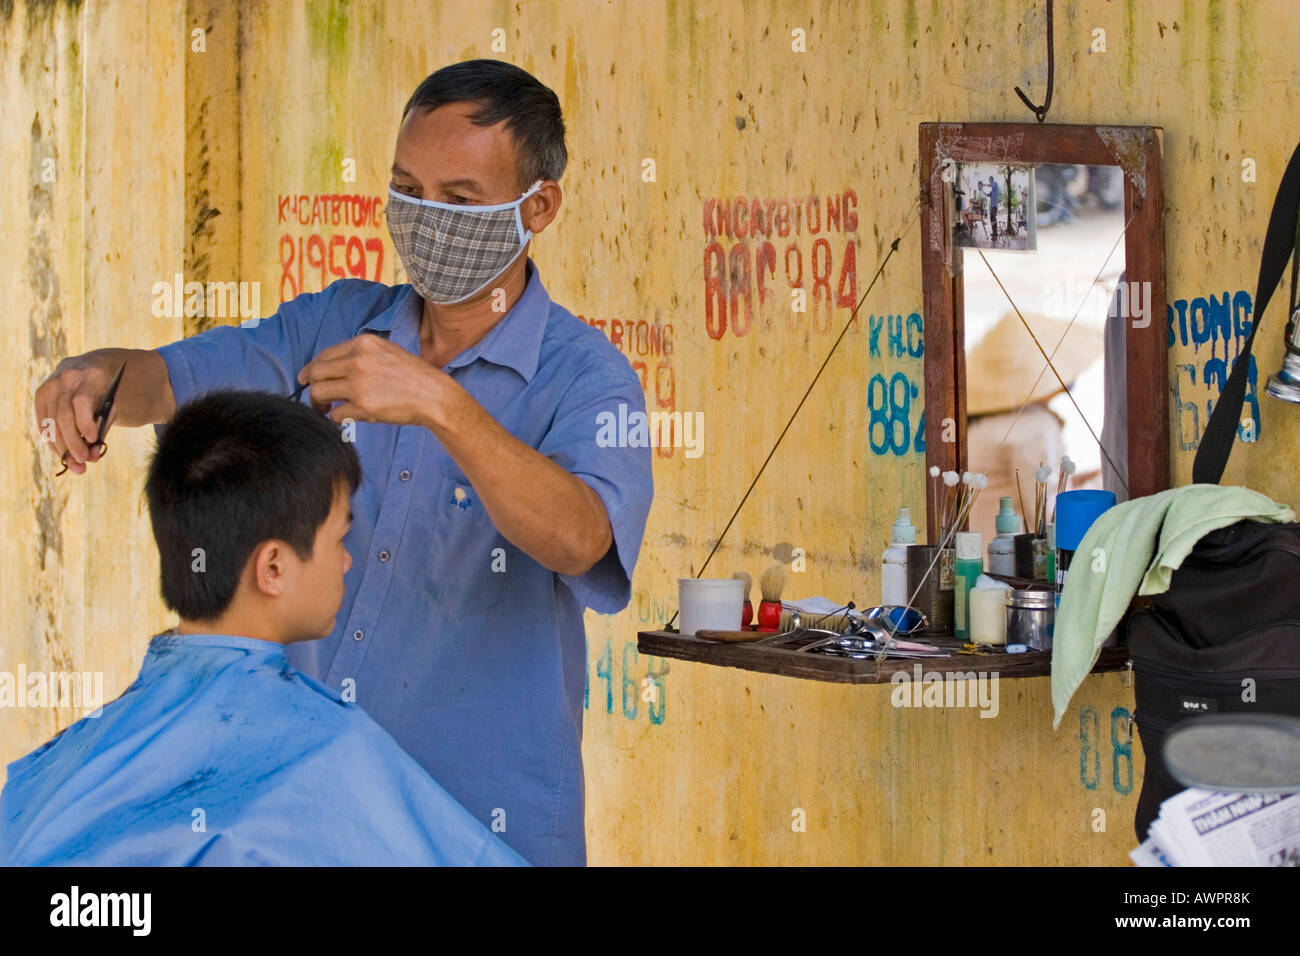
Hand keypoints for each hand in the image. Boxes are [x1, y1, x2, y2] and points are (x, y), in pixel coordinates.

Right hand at [33, 355, 120, 475]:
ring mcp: (49, 386)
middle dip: (73, 443)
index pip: (82, 401)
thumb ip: (103, 429)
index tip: (92, 440)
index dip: (85, 423)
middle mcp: (65, 380)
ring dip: (62, 448)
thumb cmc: (102, 392)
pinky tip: (62, 454)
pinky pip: (43, 423)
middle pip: (64, 416)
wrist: (86, 368)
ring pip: (51, 422)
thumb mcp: (110, 405)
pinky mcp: (39, 394)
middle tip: (82, 463)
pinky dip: (52, 441)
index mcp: (88, 377)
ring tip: (74, 465)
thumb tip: (92, 457)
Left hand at [298, 333, 454, 427]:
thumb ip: (359, 355)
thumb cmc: (412, 376)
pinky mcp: (364, 406)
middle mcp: (358, 360)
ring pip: (320, 393)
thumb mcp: (386, 352)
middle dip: (311, 387)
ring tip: (326, 410)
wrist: (434, 396)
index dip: (311, 369)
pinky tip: (347, 417)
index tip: (307, 379)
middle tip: (316, 399)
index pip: (324, 355)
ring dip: (319, 404)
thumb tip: (330, 368)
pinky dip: (337, 418)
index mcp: (363, 343)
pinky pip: (336, 413)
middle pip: (316, 373)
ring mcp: (360, 384)